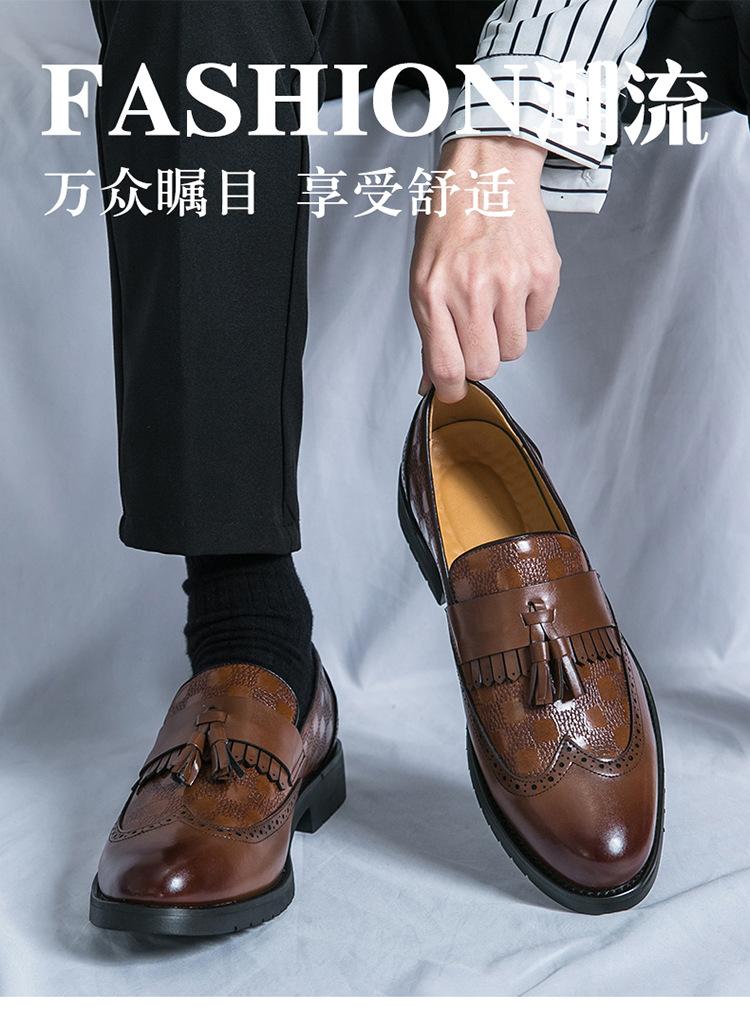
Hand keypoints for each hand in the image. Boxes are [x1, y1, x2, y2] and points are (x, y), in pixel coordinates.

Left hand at [410, 136, 560, 402]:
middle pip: (486, 366)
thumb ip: (429, 331)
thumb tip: (431, 384)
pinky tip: (513, 281)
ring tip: (495, 300)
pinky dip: (527, 311)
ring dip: (505, 335)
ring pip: (514, 350)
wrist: (487, 172)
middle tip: (477, 333)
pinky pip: (537, 322)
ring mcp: (510, 281)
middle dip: (481, 359)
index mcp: (432, 293)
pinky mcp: (542, 273)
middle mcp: (470, 290)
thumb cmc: (448, 224)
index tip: (454, 391)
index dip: (452, 390)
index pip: (447, 367)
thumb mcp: (424, 275)